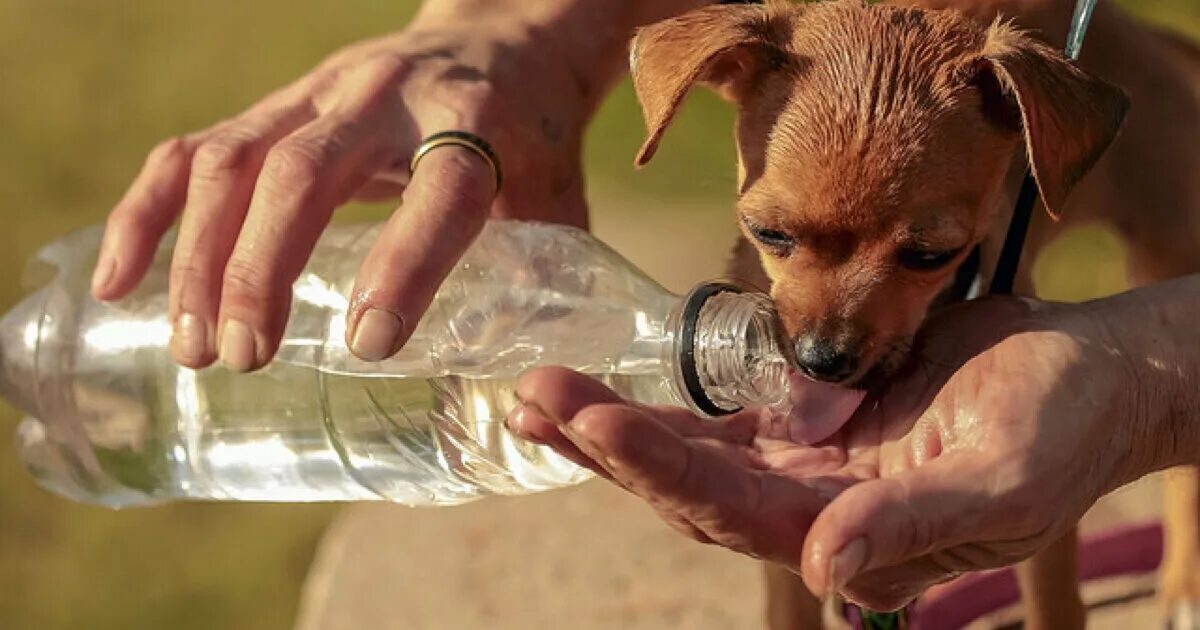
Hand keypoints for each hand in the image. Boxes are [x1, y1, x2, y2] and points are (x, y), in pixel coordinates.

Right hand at [92, 11, 588, 370]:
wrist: (500, 43)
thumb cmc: (532, 142)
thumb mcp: (557, 206)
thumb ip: (539, 287)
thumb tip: (511, 402)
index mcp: (476, 121)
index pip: (441, 188)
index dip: (407, 265)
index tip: (369, 344)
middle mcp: (387, 98)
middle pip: (306, 171)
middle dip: (263, 268)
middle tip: (245, 358)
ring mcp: (319, 93)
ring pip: (236, 159)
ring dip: (199, 255)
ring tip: (193, 348)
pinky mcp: (277, 105)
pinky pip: (194, 150)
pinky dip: (148, 213)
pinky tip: (118, 279)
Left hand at [508, 296, 1155, 610]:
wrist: (1084, 376)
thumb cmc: (1061, 428)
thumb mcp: (1002, 481)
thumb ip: (912, 524)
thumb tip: (826, 571)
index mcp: (852, 532)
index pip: (732, 509)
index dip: (661, 469)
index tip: (595, 422)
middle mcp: (811, 507)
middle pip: (687, 486)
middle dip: (609, 447)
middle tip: (537, 398)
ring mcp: (804, 466)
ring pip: (689, 455)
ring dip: (614, 429)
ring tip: (540, 394)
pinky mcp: (807, 423)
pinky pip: (718, 424)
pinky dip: (659, 412)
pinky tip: (603, 399)